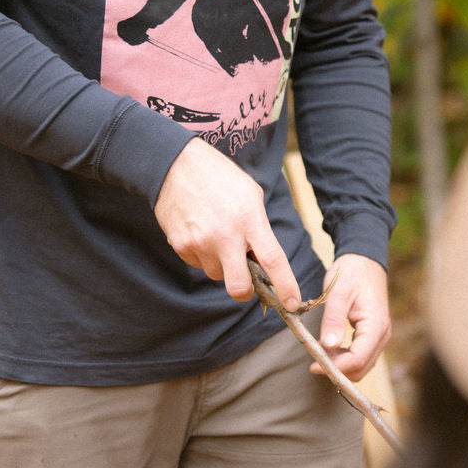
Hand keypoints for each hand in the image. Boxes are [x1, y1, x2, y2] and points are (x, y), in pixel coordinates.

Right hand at [155, 138, 300, 307]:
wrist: (175, 164)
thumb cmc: (220, 177)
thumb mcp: (251, 195)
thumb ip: (259, 228)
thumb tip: (261, 259)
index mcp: (250, 219)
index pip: (273, 260)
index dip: (285, 286)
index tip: (292, 303)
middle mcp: (225, 235)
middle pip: (239, 287)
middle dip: (245, 291)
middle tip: (246, 282)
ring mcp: (200, 242)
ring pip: (216, 274)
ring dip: (221, 264)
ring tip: (217, 236)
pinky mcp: (180, 245)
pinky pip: (197, 263)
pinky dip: (203, 255)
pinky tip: (201, 231)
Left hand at [312, 254, 390, 382]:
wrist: (364, 260)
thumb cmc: (351, 272)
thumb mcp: (338, 293)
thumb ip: (333, 319)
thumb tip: (328, 346)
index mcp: (375, 325)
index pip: (358, 359)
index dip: (336, 367)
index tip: (313, 365)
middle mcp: (382, 335)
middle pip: (362, 368)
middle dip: (338, 370)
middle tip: (313, 361)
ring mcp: (379, 336)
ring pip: (362, 365)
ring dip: (341, 366)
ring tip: (320, 354)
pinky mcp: (374, 335)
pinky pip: (362, 357)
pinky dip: (346, 360)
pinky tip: (329, 350)